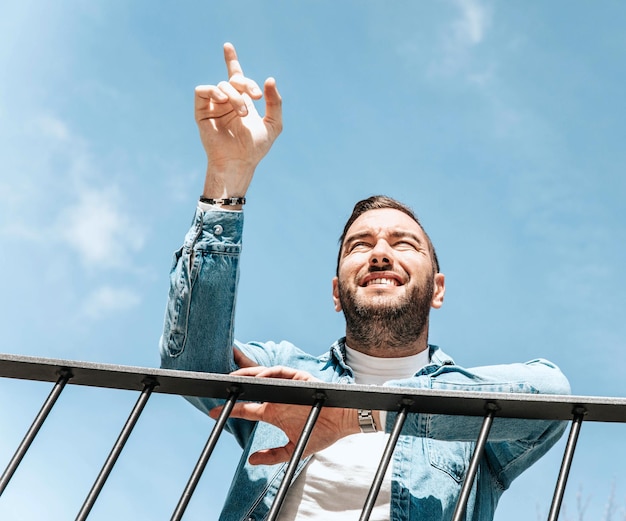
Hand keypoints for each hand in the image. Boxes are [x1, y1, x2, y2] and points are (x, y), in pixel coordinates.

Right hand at [195, 42, 282, 201]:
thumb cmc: (256, 148)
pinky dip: (213, 90)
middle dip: (247, 84)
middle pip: (235, 79)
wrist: (239, 163)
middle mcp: (227, 101)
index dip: (231, 60)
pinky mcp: (202, 111)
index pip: (236, 77)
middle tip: (256, 97)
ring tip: (243, 113)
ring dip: (235, 96)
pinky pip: (202, 91)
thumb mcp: (273, 124)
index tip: (227, 46)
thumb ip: (274, 102)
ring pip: (222, 85)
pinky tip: (223, 99)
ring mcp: (214, 105)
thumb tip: (270, 79)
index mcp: (242, 101)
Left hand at [210, 365, 359, 464]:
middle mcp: (277, 396)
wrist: (343, 423)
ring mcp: (287, 386)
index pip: (246, 408)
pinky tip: (258, 378)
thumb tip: (252, 461)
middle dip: (234, 379)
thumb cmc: (321, 433)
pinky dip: (269, 373)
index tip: (210, 412)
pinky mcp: (298, 377)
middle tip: (216, 380)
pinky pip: (281, 371)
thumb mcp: (293, 449)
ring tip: (233, 378)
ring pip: (262, 376)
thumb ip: (273, 456)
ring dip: (247, 375)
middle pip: (250, 384)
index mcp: (273, 411)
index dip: (229, 409)